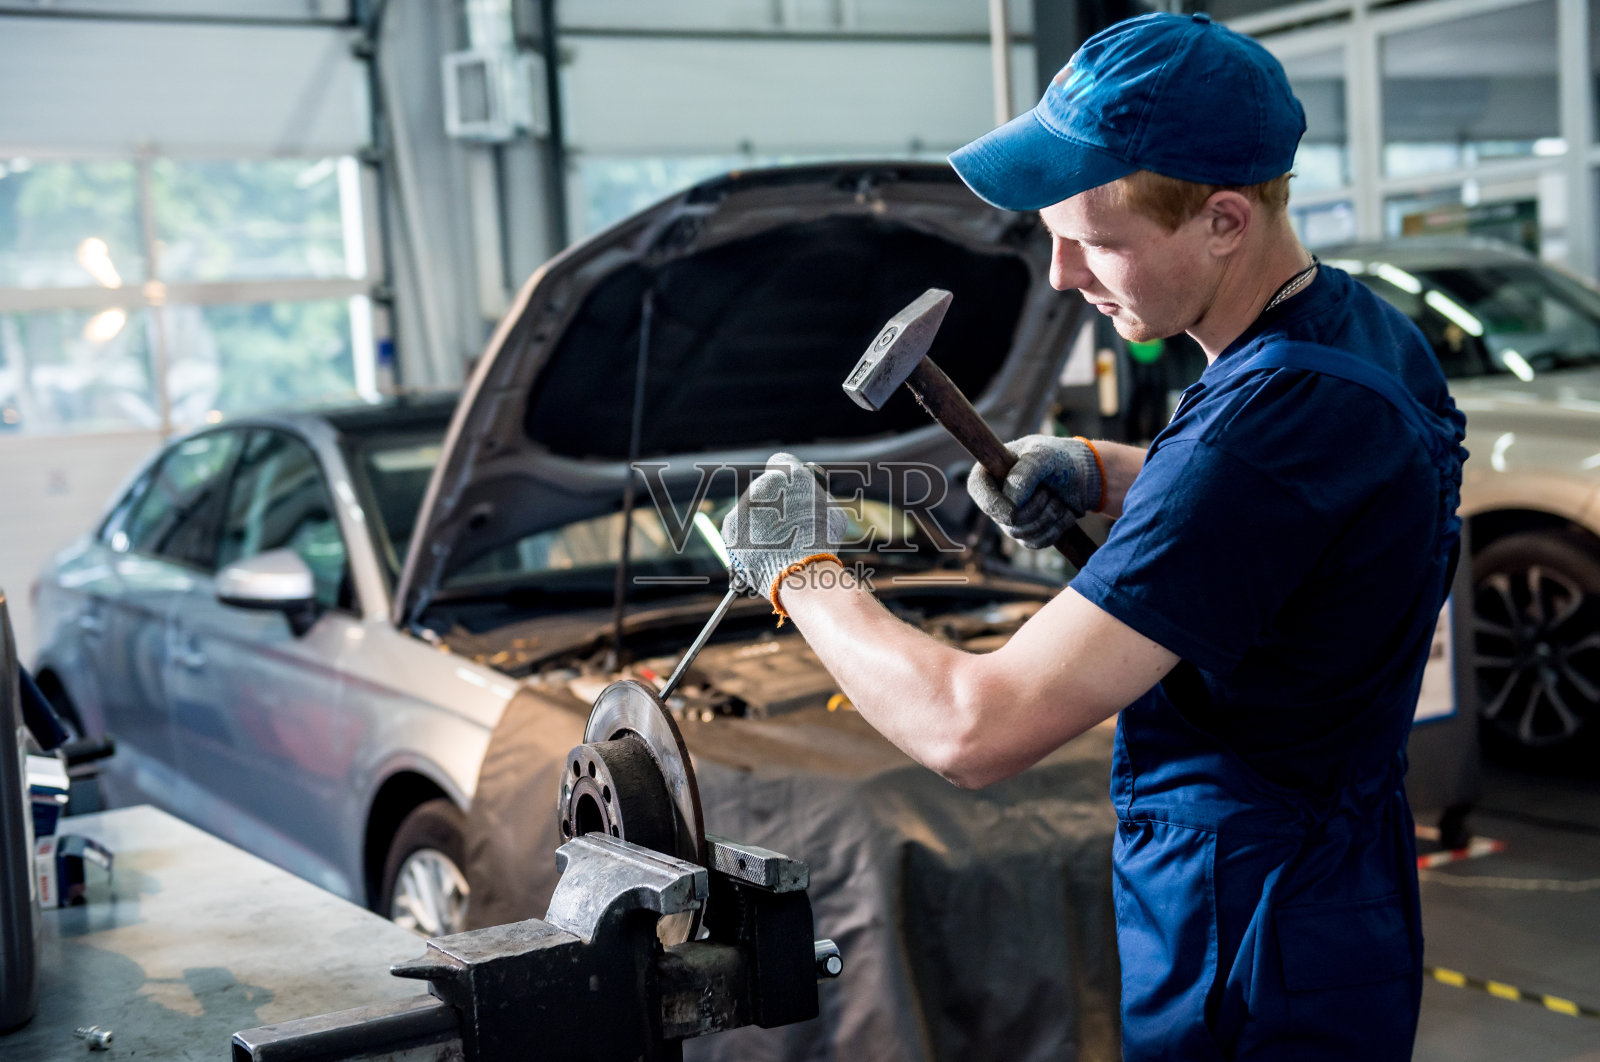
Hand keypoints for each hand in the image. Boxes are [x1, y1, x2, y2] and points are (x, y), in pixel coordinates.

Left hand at [720, 453, 845, 607]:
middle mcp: (761, 484)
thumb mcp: (832, 512)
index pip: (781, 462)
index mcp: (788, 474)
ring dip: (760, 522)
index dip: (787, 476)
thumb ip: (818, 499)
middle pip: (765, 489)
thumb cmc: (822, 542)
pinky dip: (747, 540)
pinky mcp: (729, 528)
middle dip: (774, 503)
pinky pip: (738, 530)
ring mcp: (742, 506)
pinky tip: (762, 552)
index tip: (791, 489)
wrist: (798, 571)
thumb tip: (812, 498)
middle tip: (787, 524)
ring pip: (750, 510)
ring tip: (777, 545)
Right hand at [966, 435, 1103, 549]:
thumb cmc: (1061, 458)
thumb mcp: (1044, 456)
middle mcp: (997, 496)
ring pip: (1021, 534)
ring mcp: (1010, 517)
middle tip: (1050, 491)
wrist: (1086, 475)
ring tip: (1060, 500)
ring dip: (1048, 518)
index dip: (994, 505)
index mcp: (991, 470)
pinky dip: (1055, 530)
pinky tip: (1065, 515)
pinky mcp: (1027, 532)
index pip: (978, 490)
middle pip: (1005, 519)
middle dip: (1035, 508)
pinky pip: (1034, 543)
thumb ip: (1024, 474)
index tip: (1015, 511)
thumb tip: (1013, 505)